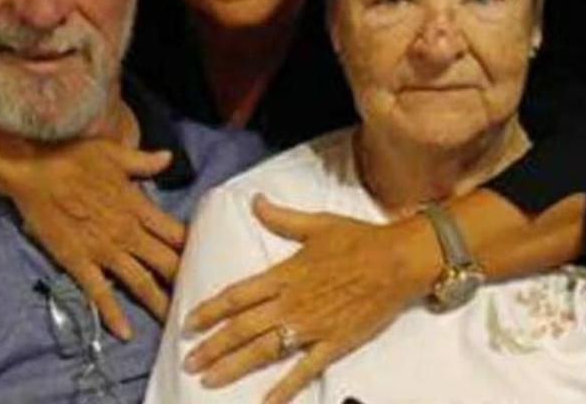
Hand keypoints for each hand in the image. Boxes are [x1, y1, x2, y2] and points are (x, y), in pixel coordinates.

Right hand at [3, 136, 185, 339]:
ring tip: (173, 321)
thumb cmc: (74, 157)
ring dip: (157, 302)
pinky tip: (125, 333)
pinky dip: (112, 315)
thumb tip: (168, 157)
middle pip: (164, 262)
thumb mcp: (114, 152)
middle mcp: (126, 233)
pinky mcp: (78, 263)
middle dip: (182, 280)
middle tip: (197, 296)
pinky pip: (99, 294)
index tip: (204, 257)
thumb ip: (144, 160)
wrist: (34, 171)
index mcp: (137, 206)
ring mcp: (103, 251)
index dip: (191, 247)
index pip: (175, 233)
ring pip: (139, 282)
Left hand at [183, 195, 436, 403]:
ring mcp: (311, 326)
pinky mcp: (333, 343)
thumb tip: (255, 200)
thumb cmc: (357, 238)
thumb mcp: (315, 223)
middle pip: (243, 327)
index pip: (237, 295)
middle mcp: (291, 302)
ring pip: (264, 350)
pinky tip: (266, 402)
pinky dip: (284, 387)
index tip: (188, 322)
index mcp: (284, 274)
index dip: (210, 310)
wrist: (397, 260)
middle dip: (212, 346)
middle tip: (188, 361)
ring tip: (208, 380)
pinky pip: (304, 370)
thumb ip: (280, 218)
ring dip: (234, 365)